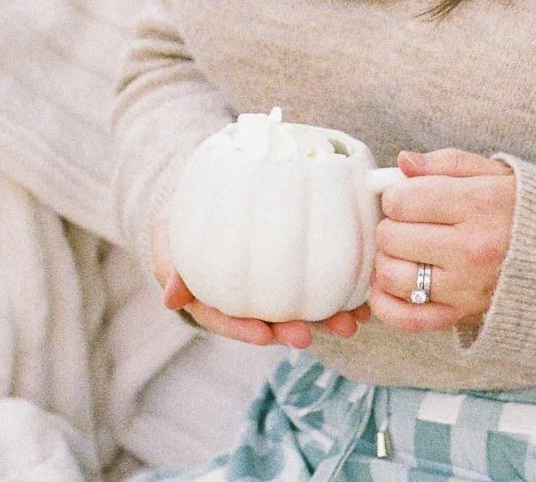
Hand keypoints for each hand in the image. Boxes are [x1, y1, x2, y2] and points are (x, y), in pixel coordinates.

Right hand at [150, 210, 369, 347]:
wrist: (209, 198)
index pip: (227, 320)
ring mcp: (272, 289)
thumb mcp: (170, 237)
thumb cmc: (186, 220)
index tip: (265, 336)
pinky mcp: (298, 270)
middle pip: (268, 322)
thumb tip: (171, 297)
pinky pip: (320, 286)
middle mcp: (245, 300)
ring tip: (350, 324)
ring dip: (325, 319)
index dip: (245, 330)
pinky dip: (343, 295)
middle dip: (290, 331)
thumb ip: (171, 265)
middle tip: (308, 336)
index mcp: (213, 299)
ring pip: (299, 309)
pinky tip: (364, 303)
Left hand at [367, 148, 516, 334]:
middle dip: (391, 226)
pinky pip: (405, 318)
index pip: (401, 201)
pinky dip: (387, 303)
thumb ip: (447, 163)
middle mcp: (471, 248)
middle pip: (391, 237)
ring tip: (404, 252)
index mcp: (479, 204)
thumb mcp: (496, 173)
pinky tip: (393, 285)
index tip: (410, 198)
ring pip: (391, 277)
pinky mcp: (461, 315)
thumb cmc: (525, 210)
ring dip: (388, 262)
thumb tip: (404, 162)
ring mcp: (465, 287)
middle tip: (407, 225)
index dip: (396, 196)